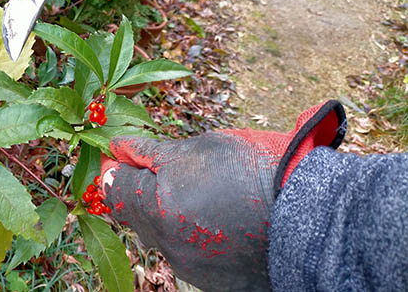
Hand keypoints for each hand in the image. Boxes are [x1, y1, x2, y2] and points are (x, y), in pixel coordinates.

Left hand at [99, 100, 346, 290]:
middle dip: (144, 192)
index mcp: (158, 208)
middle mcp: (168, 244)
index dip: (116, 169)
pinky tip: (219, 220)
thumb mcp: (198, 149)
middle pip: (137, 216)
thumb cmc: (253, 172)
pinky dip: (195, 236)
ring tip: (205, 195)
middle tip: (169, 171)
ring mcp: (191, 267)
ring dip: (171, 215)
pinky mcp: (213, 282)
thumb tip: (117, 147)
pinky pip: (190, 254)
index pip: (115, 190)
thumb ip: (150, 153)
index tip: (123, 157)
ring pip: (163, 236)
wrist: (310, 214)